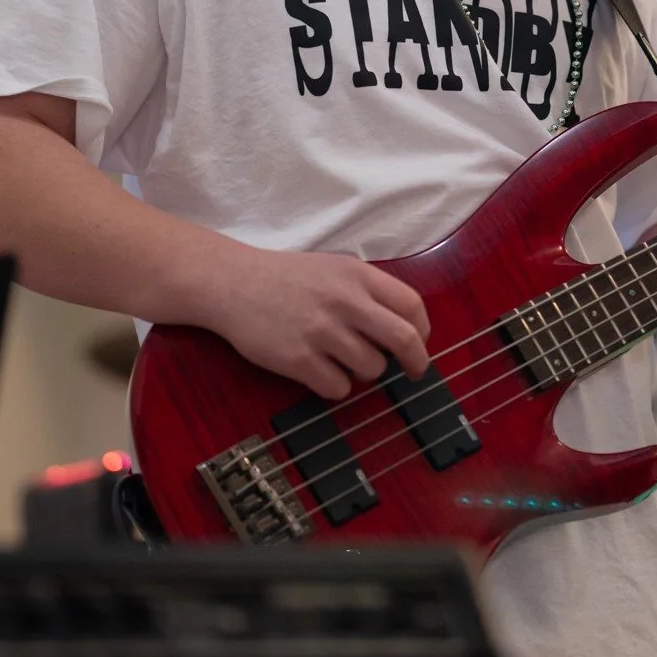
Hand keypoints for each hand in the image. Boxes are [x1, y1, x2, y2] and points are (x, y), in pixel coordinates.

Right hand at [205, 247, 430, 400]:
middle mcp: (346, 302)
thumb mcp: (335, 268)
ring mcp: (323, 332)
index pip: (412, 305)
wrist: (233, 283)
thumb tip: (403, 329)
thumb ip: (368, 292)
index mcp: (358, 275)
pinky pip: (339, 388)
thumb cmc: (288, 278)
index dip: (423, 330)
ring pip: (372, 369)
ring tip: (341, 359)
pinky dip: (334, 386)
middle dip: (416, 362)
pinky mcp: (299, 359)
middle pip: (404, 340)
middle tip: (413, 372)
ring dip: (364, 371)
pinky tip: (319, 371)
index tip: (420, 344)